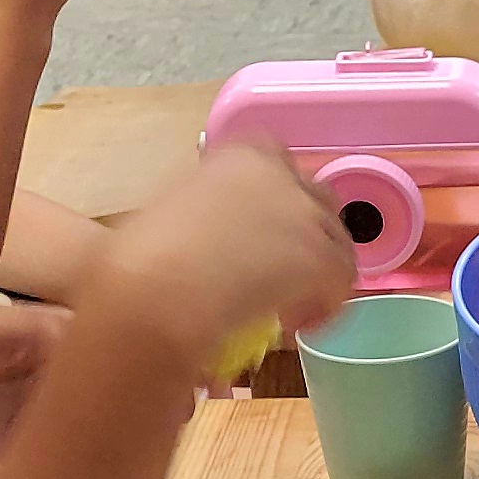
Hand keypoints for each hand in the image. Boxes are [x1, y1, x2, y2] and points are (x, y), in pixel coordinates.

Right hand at [96, 147, 358, 383]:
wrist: (153, 291)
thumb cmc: (138, 258)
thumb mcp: (166, 214)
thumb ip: (199, 212)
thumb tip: (196, 236)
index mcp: (238, 154)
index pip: (277, 164)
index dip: (274, 202)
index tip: (257, 234)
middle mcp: (279, 172)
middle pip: (314, 200)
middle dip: (303, 235)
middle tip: (279, 274)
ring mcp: (303, 212)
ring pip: (334, 241)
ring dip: (314, 273)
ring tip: (285, 307)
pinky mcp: (320, 255)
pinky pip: (340, 282)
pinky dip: (320, 306)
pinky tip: (292, 324)